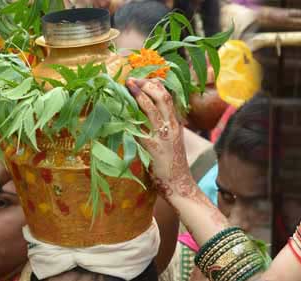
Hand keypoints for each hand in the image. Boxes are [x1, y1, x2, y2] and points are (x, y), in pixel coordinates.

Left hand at [128, 78, 196, 198]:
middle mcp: (171, 127)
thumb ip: (162, 128)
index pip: (168, 97)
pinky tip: (121, 112)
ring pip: (153, 109)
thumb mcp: (170, 141)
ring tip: (128, 86)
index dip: (155, 84)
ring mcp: (163, 136)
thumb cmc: (171, 164)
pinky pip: (141, 129)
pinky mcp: (153, 148)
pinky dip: (131, 119)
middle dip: (147, 85)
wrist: (178, 183)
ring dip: (139, 96)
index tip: (142, 78)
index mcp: (175, 124)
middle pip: (163, 98)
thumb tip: (145, 116)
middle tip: (133, 79)